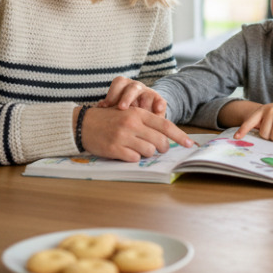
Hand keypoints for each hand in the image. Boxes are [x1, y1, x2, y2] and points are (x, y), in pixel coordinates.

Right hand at [79, 105, 193, 161]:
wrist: (83, 124)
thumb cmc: (109, 120)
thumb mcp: (128, 114)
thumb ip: (146, 123)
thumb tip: (166, 137)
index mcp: (138, 113)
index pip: (164, 125)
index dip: (179, 136)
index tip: (189, 144)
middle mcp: (132, 123)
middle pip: (160, 141)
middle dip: (163, 148)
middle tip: (158, 149)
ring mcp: (123, 136)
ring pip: (148, 151)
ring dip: (146, 153)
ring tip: (136, 148)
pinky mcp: (114, 149)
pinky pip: (134, 158)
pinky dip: (133, 158)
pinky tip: (125, 152)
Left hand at [94, 76, 166, 114]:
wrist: (143, 112)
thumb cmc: (124, 111)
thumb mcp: (115, 108)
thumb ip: (109, 107)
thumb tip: (97, 108)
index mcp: (124, 86)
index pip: (118, 83)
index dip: (112, 93)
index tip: (105, 106)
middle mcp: (136, 87)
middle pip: (132, 87)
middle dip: (126, 97)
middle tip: (122, 108)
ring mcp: (149, 93)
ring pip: (147, 93)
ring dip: (143, 103)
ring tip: (139, 112)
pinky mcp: (160, 101)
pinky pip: (161, 101)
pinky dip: (159, 105)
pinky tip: (158, 111)